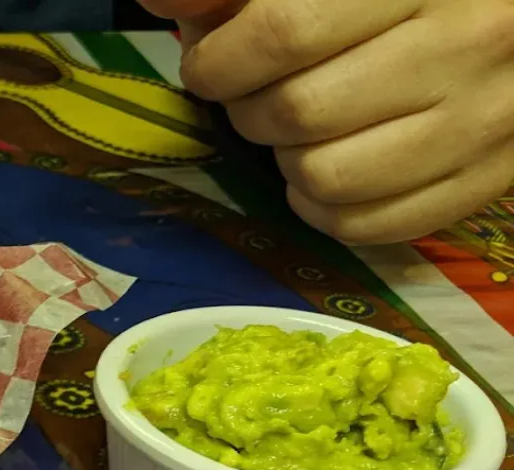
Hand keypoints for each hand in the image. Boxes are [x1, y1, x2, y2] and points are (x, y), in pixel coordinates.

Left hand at [142, 0, 513, 244]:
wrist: (513, 19)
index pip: (284, 32)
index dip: (220, 58)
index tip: (210, 61)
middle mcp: (468, 45)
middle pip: (298, 111)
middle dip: (248, 109)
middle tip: (255, 93)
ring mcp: (485, 119)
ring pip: (326, 177)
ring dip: (286, 160)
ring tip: (298, 127)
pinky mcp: (488, 178)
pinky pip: (369, 225)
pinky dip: (324, 206)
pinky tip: (328, 164)